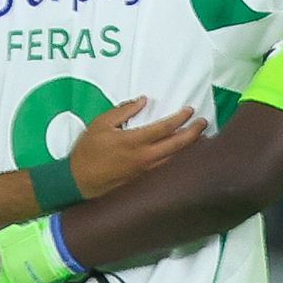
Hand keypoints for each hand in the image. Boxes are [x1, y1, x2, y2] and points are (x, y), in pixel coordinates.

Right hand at [58, 94, 206, 200]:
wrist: (79, 181)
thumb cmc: (88, 151)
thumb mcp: (100, 124)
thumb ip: (123, 111)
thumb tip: (143, 100)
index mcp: (134, 141)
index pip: (165, 128)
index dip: (181, 118)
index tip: (190, 110)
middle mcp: (145, 157)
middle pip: (178, 145)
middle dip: (194, 133)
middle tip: (203, 123)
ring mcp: (147, 172)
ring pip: (176, 160)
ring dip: (191, 148)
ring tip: (202, 139)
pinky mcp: (145, 181)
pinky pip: (168, 169)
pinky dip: (180, 161)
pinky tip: (185, 156)